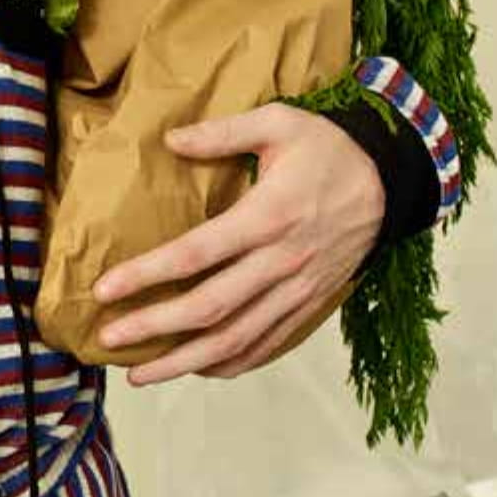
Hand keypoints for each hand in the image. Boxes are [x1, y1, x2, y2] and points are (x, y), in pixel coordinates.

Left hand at [91, 103, 384, 387]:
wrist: (392, 181)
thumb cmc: (328, 148)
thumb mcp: (279, 122)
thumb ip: (222, 132)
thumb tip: (170, 139)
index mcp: (268, 216)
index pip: (194, 254)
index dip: (146, 275)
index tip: (104, 289)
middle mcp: (282, 262)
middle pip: (209, 308)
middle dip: (154, 327)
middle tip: (108, 338)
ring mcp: (298, 290)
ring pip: (236, 338)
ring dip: (185, 361)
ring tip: (140, 374)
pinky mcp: (311, 305)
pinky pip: (267, 345)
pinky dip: (231, 363)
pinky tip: (198, 369)